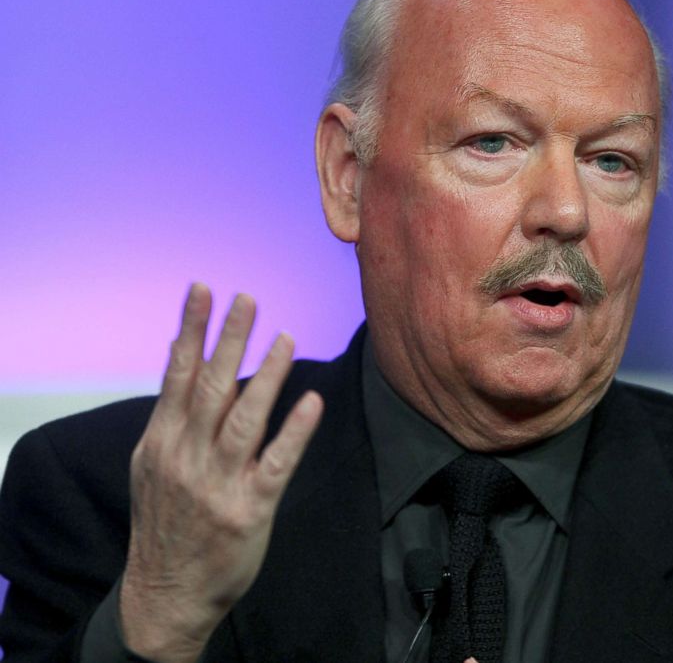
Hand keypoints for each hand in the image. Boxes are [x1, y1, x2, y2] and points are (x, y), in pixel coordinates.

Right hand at [119, 284, 322, 662]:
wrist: (165, 593)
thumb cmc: (165, 520)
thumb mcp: (151, 464)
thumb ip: (171, 411)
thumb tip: (183, 355)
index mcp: (162, 441)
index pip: (179, 374)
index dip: (192, 330)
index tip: (203, 290)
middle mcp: (187, 457)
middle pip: (212, 387)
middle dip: (229, 339)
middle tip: (247, 298)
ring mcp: (219, 483)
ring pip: (245, 419)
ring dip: (267, 376)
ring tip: (285, 336)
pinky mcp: (250, 508)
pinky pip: (277, 464)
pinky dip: (295, 432)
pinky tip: (312, 402)